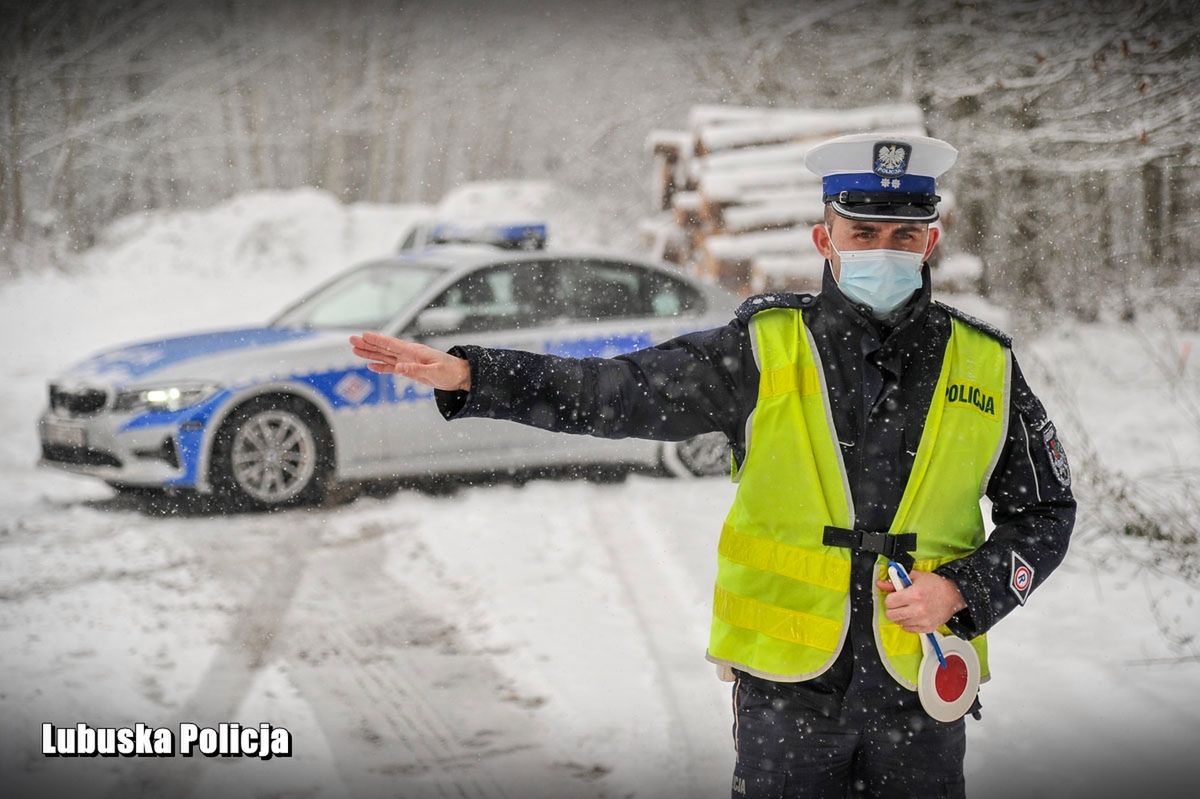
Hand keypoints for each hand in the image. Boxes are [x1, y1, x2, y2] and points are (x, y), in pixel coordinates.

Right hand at [348, 331, 470, 390]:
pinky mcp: (410, 370)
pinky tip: (371, 366)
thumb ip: (416, 370)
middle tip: (351, 340)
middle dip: (367, 344)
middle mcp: (408, 354)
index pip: (391, 344)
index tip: (363, 335)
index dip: (377, 340)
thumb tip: (399, 367)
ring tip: (355, 351)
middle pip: (384, 348)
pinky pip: (392, 368)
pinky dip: (381, 367)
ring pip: (385, 357)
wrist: (460, 376)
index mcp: (414, 352)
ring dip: (370, 354)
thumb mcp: (435, 372)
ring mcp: (408, 362)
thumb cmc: (450, 372)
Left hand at [876, 569, 966, 633]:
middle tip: (898, 604)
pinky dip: (908, 623)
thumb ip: (895, 582)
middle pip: (891, 615)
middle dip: (892, 608)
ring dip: (900, 616)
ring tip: (908, 608)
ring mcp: (923, 620)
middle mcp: (918, 609)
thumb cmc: (935, 585)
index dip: (890, 599)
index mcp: (914, 595)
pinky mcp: (928, 628)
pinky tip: (914, 615)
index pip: (889, 602)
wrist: (954, 594)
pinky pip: (908, 629)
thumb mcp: (914, 577)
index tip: (894, 597)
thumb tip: (881, 584)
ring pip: (899, 623)